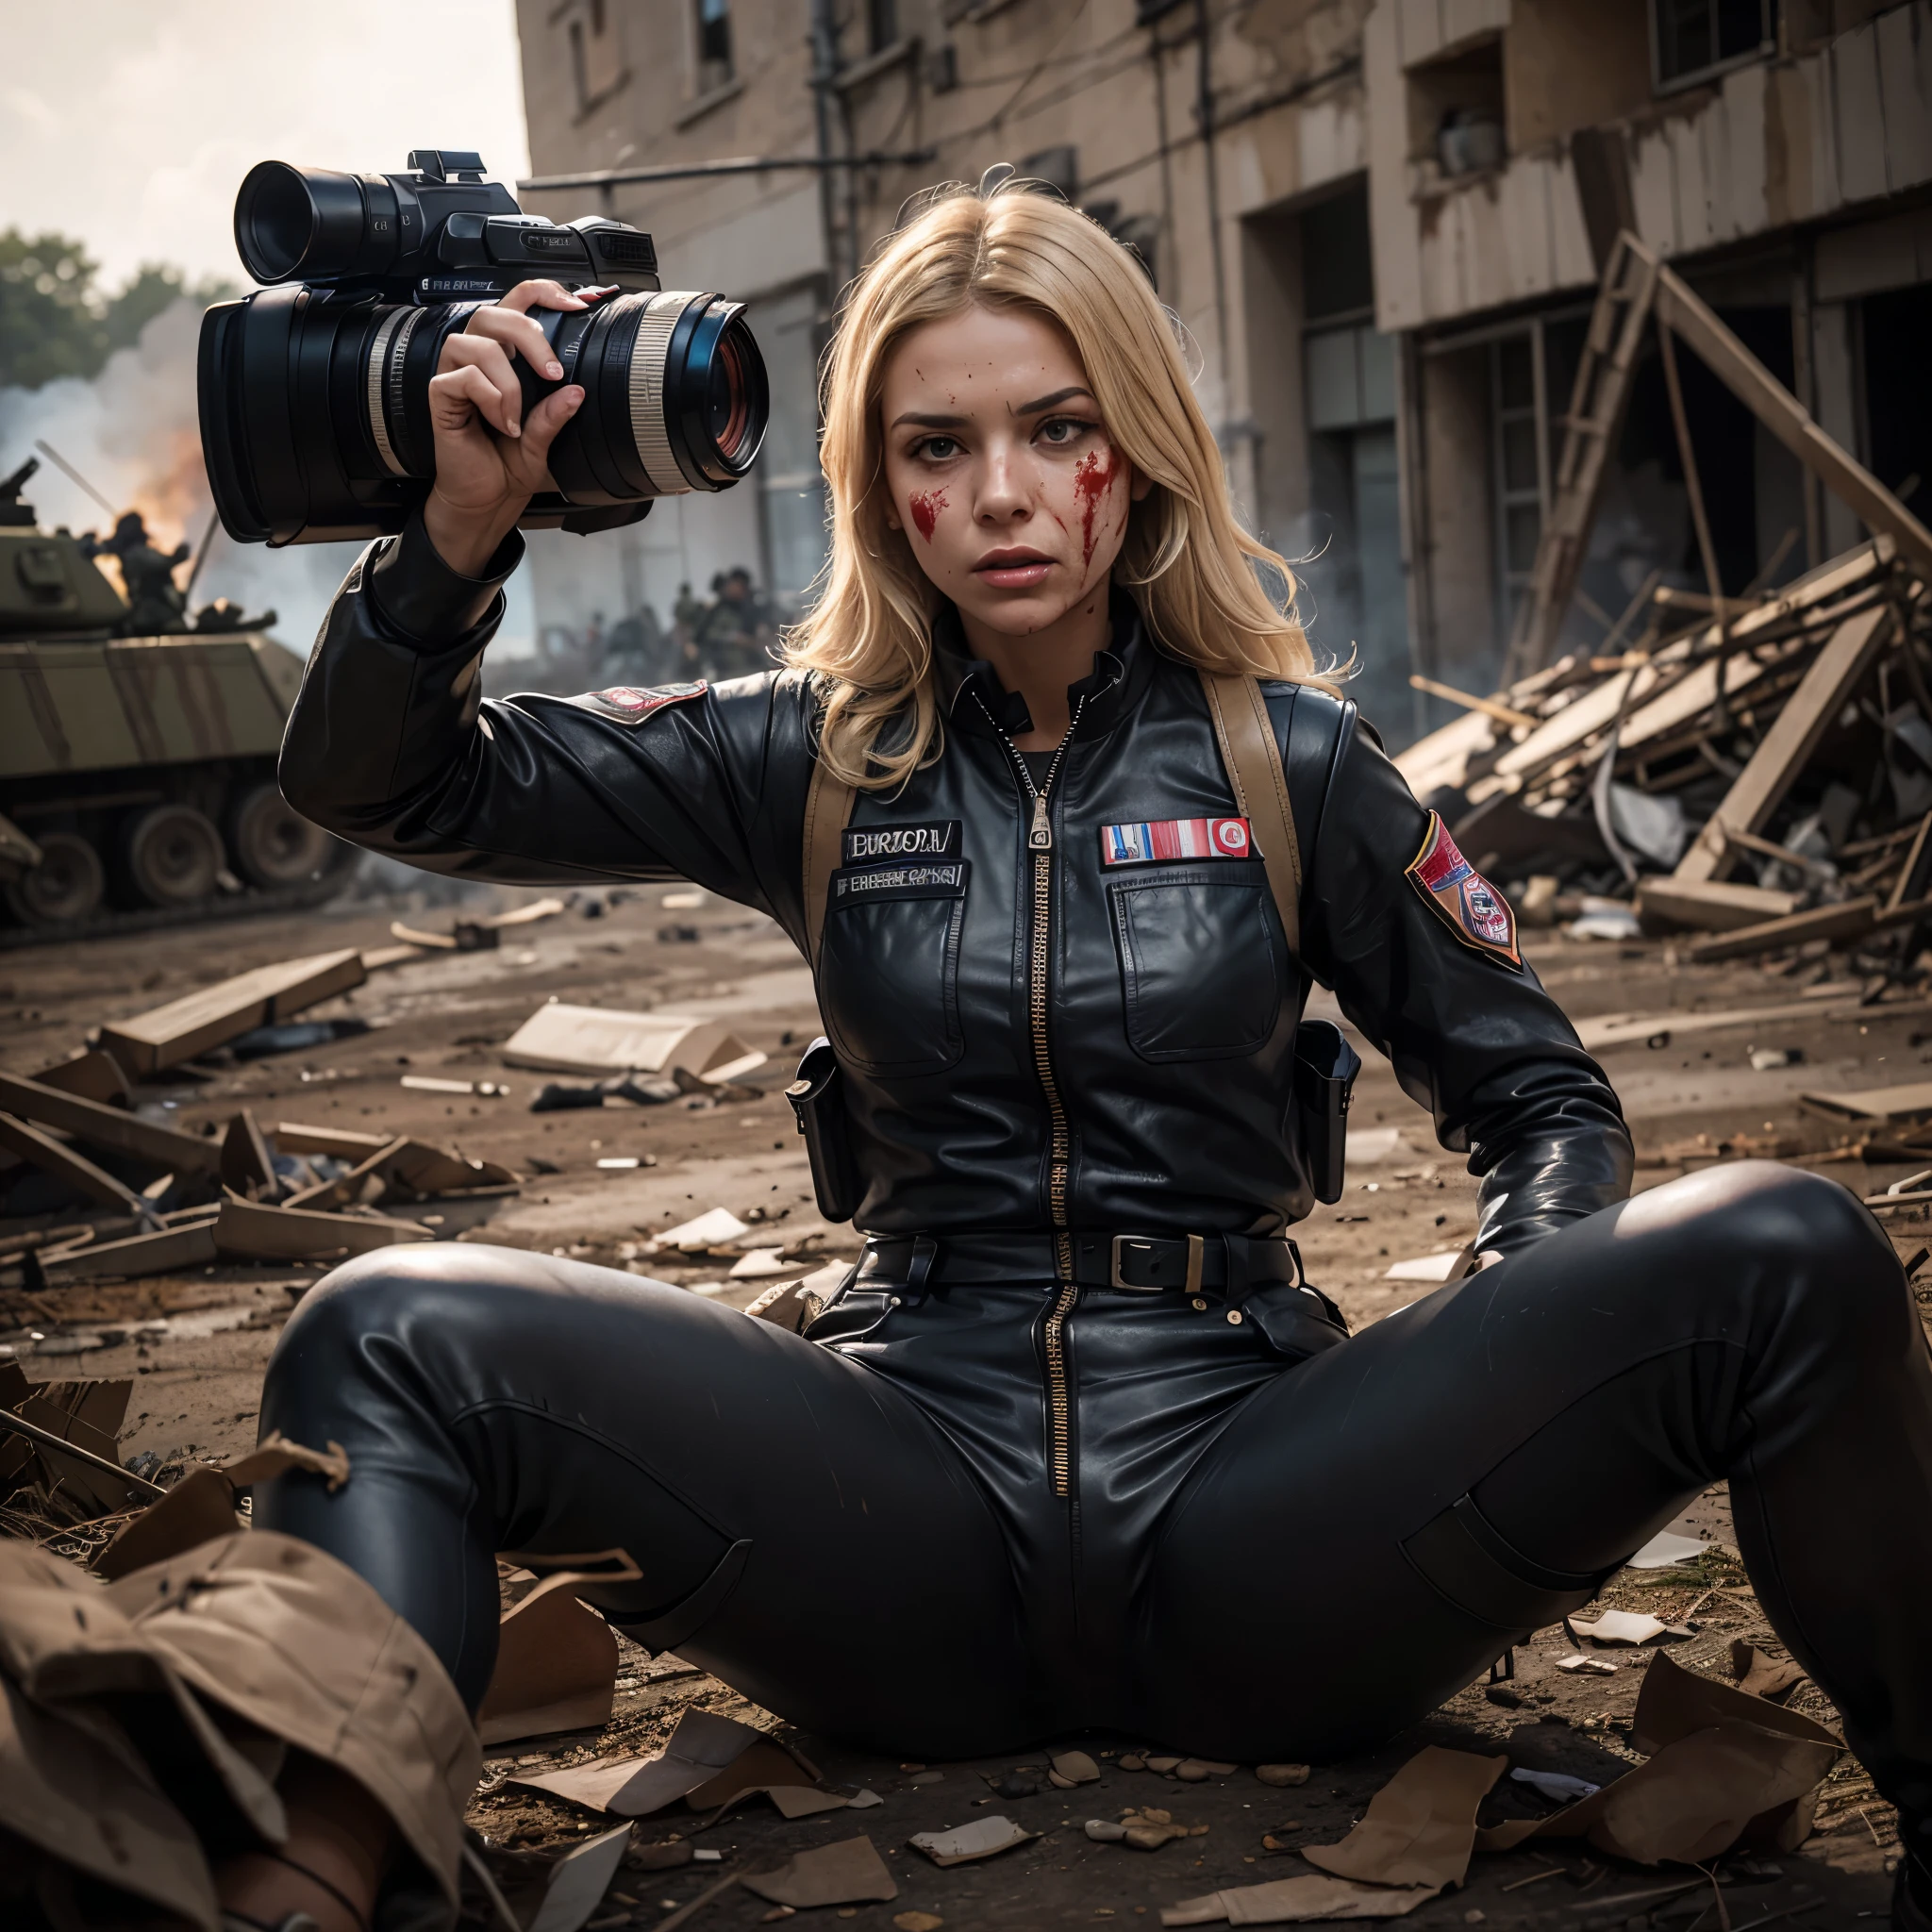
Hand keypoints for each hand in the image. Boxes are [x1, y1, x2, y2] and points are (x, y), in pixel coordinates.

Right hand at [422, 279, 591, 576]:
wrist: (486, 501)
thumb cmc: (507, 465)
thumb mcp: (543, 439)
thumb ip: (555, 414)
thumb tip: (576, 390)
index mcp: (504, 357)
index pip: (516, 305)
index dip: (543, 293)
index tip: (576, 306)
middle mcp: (478, 358)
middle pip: (494, 312)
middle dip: (528, 336)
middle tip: (553, 373)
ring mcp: (456, 373)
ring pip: (477, 343)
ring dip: (508, 381)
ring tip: (517, 419)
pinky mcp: (440, 394)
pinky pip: (463, 376)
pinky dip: (489, 399)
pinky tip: (500, 424)